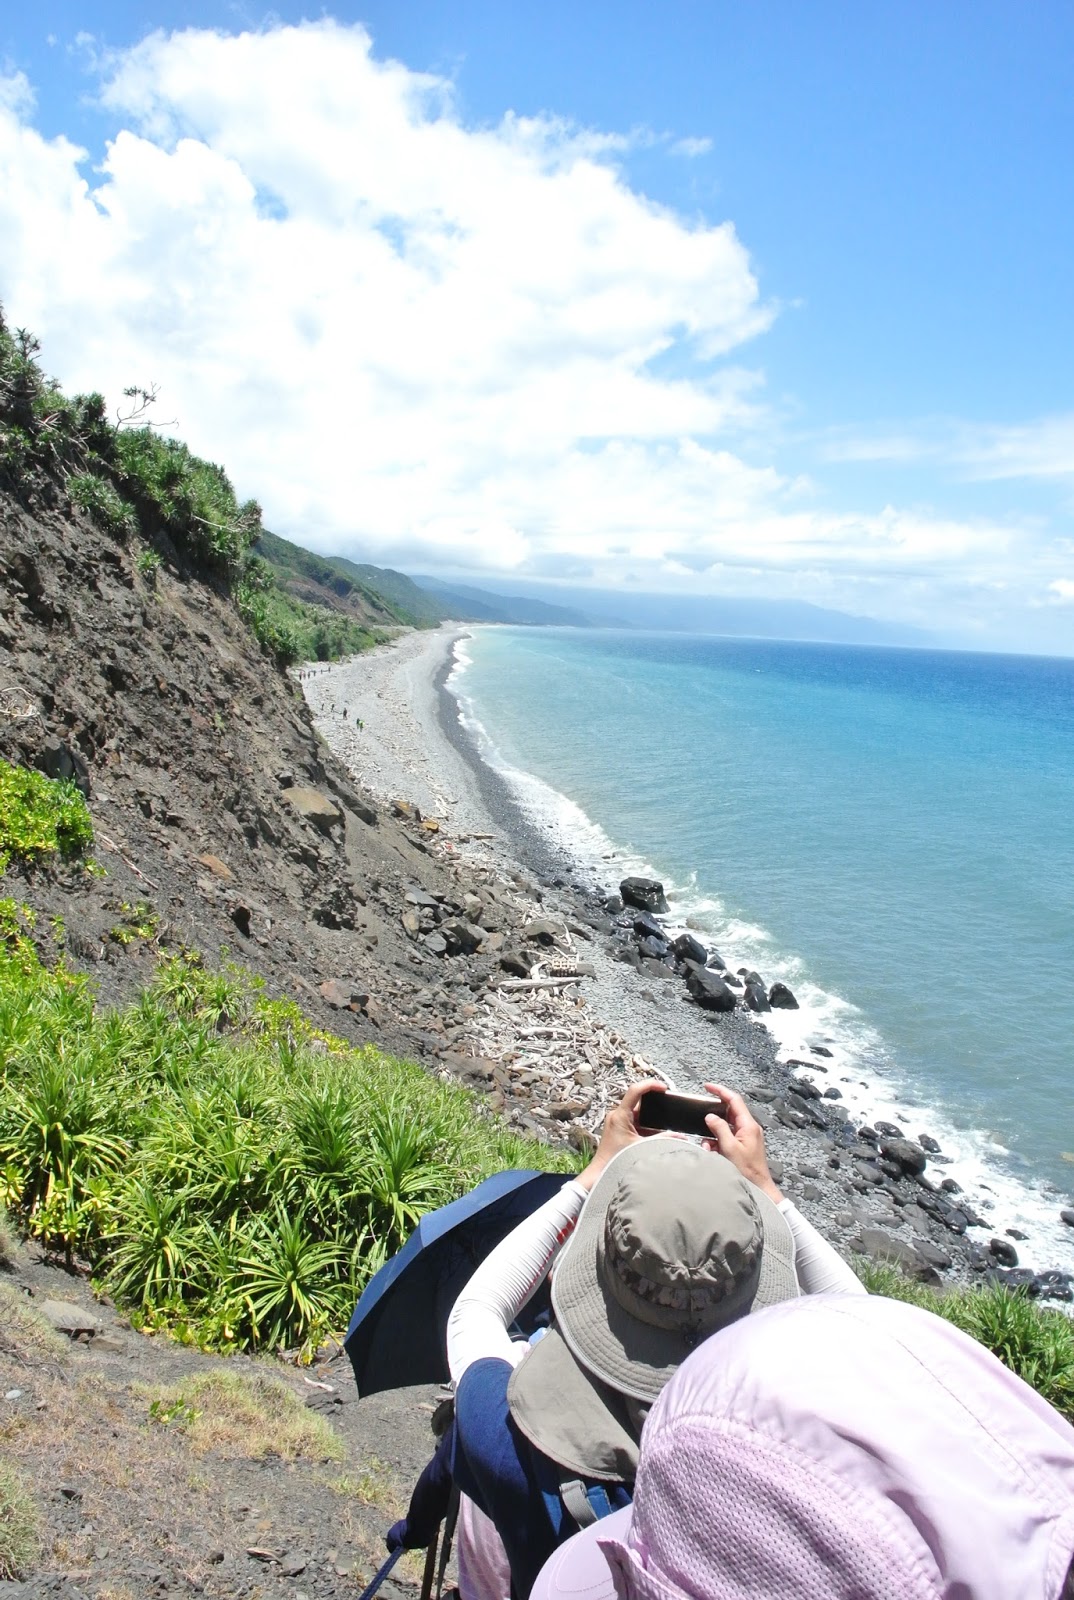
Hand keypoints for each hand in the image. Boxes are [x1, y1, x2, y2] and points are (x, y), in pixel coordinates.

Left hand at [577, 1081, 662, 1192]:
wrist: (601, 1174)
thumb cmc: (615, 1162)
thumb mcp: (643, 1147)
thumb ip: (662, 1139)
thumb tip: (679, 1136)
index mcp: (620, 1116)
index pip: (635, 1090)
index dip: (650, 1085)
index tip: (663, 1087)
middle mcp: (617, 1116)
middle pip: (638, 1102)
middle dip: (654, 1105)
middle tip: (667, 1106)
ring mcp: (617, 1122)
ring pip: (638, 1113)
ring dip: (651, 1118)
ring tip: (663, 1122)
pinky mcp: (619, 1129)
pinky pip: (635, 1122)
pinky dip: (646, 1126)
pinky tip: (654, 1134)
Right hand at [702, 1082, 783, 1203]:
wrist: (759, 1188)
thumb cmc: (747, 1170)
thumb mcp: (729, 1148)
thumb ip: (719, 1129)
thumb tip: (710, 1117)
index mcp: (748, 1125)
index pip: (734, 1100)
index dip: (720, 1091)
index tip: (707, 1086)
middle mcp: (749, 1128)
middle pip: (729, 1112)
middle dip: (714, 1117)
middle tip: (702, 1120)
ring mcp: (746, 1136)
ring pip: (726, 1126)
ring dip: (714, 1134)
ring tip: (709, 1146)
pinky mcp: (743, 1145)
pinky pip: (728, 1137)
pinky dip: (718, 1142)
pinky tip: (713, 1152)